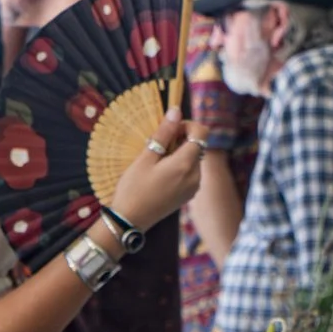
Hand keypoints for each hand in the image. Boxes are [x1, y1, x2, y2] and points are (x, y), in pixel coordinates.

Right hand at [107, 114, 206, 230]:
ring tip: (157, 160)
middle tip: (158, 144)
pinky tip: (161, 172)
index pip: (202, 133)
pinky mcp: (189, 195)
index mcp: (185, 164)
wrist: (130, 220)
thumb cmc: (134, 188)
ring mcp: (194, 187)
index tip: (170, 129)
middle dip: (182, 139)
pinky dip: (180, 165)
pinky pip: (190, 172)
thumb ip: (163, 133)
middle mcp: (195, 176)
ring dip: (180, 152)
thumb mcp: (146, 157)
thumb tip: (176, 110)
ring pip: (194, 158)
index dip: (187, 125)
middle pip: (199, 145)